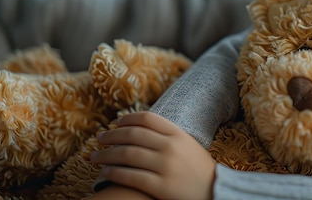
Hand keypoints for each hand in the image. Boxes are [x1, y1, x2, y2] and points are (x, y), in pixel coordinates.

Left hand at [91, 112, 215, 199]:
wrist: (216, 191)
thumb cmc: (200, 169)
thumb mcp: (189, 144)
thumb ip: (169, 135)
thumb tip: (140, 129)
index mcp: (178, 134)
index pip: (147, 119)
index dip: (128, 119)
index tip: (115, 123)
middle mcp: (170, 147)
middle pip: (133, 135)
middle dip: (111, 136)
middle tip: (99, 138)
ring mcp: (165, 166)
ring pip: (127, 155)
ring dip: (106, 155)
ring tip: (95, 157)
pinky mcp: (160, 186)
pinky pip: (130, 176)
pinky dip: (113, 173)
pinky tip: (105, 173)